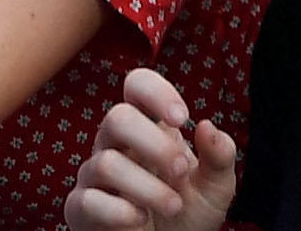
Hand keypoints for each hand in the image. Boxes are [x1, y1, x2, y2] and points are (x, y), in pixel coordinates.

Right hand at [65, 65, 244, 230]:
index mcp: (148, 128)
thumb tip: (206, 126)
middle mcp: (116, 144)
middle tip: (181, 171)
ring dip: (147, 187)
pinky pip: (87, 200)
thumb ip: (219, 155)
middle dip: (154, 144)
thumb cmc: (187, 215)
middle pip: (117, 118)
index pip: (136, 85)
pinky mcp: (81, 208)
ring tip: (174, 206)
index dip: (156, 92)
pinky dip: (119, 211)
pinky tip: (140, 220)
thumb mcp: (216, 187)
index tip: (182, 118)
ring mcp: (95, 176)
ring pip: (106, 163)